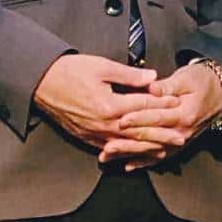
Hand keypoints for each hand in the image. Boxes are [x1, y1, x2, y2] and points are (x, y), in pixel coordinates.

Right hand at [33, 54, 177, 147]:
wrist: (41, 83)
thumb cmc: (71, 71)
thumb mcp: (102, 67)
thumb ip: (129, 75)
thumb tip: (153, 79)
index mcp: (110, 105)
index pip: (143, 106)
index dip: (162, 104)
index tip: (178, 104)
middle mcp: (104, 124)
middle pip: (139, 131)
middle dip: (162, 135)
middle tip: (181, 138)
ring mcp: (94, 134)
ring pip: (127, 144)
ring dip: (147, 148)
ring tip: (164, 150)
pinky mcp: (86, 138)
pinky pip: (110, 148)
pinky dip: (126, 153)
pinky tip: (135, 154)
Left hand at [101, 61, 221, 170]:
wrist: (220, 93)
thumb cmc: (201, 81)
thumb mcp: (186, 78)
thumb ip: (167, 85)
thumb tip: (151, 87)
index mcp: (184, 114)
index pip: (157, 118)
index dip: (138, 119)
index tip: (121, 120)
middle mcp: (183, 132)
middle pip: (151, 139)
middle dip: (127, 143)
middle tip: (106, 146)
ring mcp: (181, 141)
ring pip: (151, 151)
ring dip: (129, 155)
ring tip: (108, 157)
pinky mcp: (179, 145)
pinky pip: (159, 157)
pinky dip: (143, 162)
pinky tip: (127, 166)